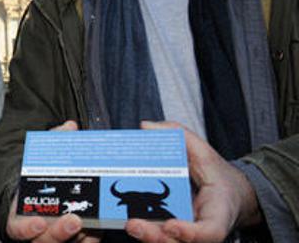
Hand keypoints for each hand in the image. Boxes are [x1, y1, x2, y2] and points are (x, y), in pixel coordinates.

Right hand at [6, 120, 100, 242]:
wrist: (48, 192)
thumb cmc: (42, 177)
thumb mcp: (44, 158)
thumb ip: (55, 142)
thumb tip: (71, 126)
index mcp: (21, 213)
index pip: (17, 228)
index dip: (26, 229)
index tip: (40, 222)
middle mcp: (37, 231)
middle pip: (44, 241)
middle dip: (60, 233)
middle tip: (76, 221)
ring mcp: (55, 237)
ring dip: (78, 238)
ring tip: (93, 225)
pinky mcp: (74, 241)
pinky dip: (91, 240)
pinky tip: (100, 228)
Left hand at [124, 121, 260, 242]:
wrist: (231, 196)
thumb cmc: (217, 177)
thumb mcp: (205, 152)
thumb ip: (180, 135)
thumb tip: (146, 126)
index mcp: (219, 212)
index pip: (211, 231)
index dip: (191, 233)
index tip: (172, 224)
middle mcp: (204, 228)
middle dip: (157, 237)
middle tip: (134, 224)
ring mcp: (190, 235)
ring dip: (148, 238)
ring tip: (131, 225)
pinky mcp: (177, 235)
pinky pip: (162, 238)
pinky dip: (146, 233)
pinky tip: (128, 221)